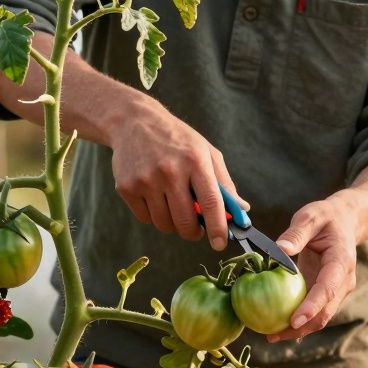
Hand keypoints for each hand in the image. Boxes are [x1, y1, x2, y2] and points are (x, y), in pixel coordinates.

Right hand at [108, 98, 244, 249]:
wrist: (134, 122)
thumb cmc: (178, 141)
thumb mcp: (206, 152)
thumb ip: (224, 183)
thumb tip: (242, 211)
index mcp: (195, 161)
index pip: (211, 203)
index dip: (218, 228)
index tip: (220, 244)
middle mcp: (170, 171)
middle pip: (185, 222)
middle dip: (193, 232)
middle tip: (195, 228)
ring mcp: (145, 180)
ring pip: (164, 224)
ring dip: (172, 223)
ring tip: (173, 205)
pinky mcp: (126, 187)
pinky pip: (145, 218)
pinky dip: (153, 215)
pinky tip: (154, 196)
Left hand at [269, 196, 358, 341]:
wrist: (345, 222)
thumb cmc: (326, 218)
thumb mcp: (311, 217)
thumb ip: (296, 233)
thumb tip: (278, 251)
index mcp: (341, 262)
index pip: (328, 289)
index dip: (312, 306)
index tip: (295, 320)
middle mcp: (343, 281)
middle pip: (325, 312)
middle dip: (301, 328)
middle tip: (273, 335)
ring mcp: (337, 290)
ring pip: (320, 317)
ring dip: (298, 330)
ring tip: (270, 336)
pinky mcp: (327, 294)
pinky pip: (314, 311)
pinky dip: (298, 322)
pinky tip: (276, 327)